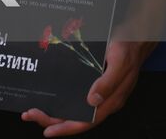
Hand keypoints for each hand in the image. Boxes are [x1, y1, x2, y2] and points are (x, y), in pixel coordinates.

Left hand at [21, 38, 153, 134]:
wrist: (135, 35)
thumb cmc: (128, 48)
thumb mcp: (120, 62)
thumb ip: (108, 82)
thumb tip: (92, 101)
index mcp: (111, 100)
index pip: (87, 121)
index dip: (67, 128)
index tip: (48, 130)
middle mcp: (103, 99)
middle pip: (76, 117)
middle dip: (52, 120)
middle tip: (30, 115)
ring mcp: (98, 92)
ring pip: (73, 107)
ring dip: (54, 111)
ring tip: (34, 109)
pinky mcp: (93, 82)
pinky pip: (75, 96)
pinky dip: (60, 98)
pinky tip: (48, 96)